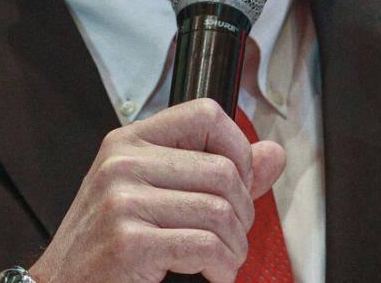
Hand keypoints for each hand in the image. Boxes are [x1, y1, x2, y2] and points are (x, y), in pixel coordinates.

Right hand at [29, 99, 285, 282]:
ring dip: (235, 246)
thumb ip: (216, 172)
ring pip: (219, 210)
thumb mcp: (154, 196)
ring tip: (224, 260)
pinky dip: (223, 267)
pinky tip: (214, 274)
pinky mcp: (127, 241)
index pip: (205, 113)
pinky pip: (205, 246)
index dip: (238, 148)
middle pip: (223, 170)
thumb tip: (273, 153)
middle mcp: (123, 162)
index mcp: (129, 142)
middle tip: (233, 237)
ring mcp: (122, 200)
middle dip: (243, 212)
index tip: (240, 182)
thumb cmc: (106, 245)